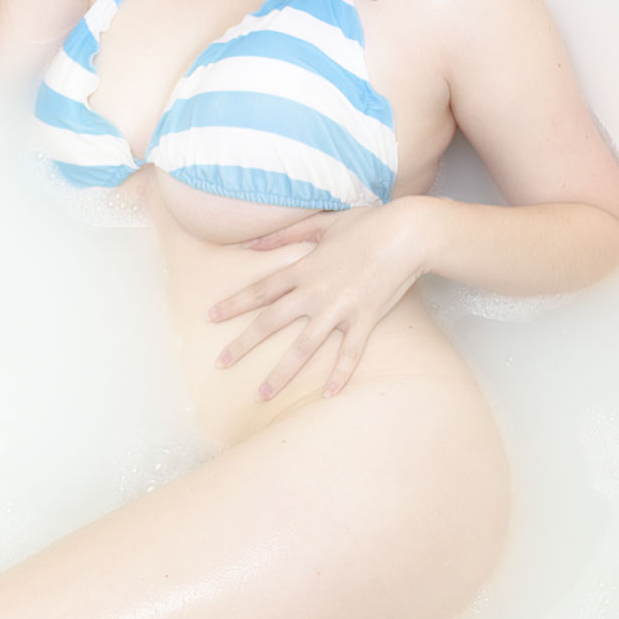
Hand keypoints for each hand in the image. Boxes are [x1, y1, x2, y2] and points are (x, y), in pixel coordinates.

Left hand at [207, 200, 425, 401]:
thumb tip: (251, 241)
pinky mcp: (365, 319)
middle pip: (270, 323)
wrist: (409, 234)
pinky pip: (350, 353)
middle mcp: (315, 292)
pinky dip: (341, 375)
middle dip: (243, 344)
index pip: (260, 290)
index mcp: (304, 268)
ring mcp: (340, 309)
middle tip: (220, 364)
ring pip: (303, 347)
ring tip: (262, 394)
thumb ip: (285, 234)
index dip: (233, 304)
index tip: (210, 317)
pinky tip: (328, 396)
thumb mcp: (322, 222)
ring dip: (281, 373)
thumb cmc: (368, 223)